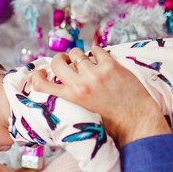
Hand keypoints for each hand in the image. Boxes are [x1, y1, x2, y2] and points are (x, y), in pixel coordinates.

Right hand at [32, 46, 169, 147]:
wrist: (135, 120)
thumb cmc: (109, 121)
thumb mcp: (82, 112)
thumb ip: (71, 98)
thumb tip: (61, 83)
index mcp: (71, 98)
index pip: (42, 84)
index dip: (36, 76)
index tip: (40, 73)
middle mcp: (81, 85)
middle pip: (57, 62)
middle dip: (59, 60)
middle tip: (66, 63)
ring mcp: (96, 73)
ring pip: (76, 53)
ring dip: (78, 56)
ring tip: (85, 62)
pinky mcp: (111, 66)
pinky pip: (97, 50)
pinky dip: (96, 53)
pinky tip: (100, 60)